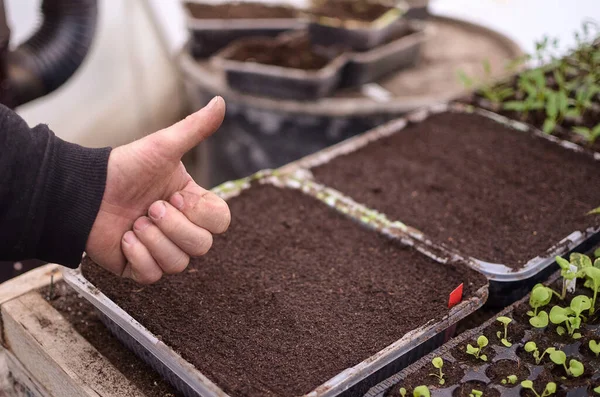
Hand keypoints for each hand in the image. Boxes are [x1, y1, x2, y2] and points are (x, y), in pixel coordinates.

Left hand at [85, 97, 229, 283]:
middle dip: (173, 226)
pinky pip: (154, 276)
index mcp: (192, 204)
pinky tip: (124, 237)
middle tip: (150, 207)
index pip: (220, 221)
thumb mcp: (163, 146)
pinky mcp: (140, 267)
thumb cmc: (124, 167)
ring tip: (134, 222)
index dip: (198, 212)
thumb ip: (195, 128)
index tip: (173, 194)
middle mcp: (181, 228)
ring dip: (154, 240)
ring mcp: (162, 249)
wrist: (84, 191)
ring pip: (180, 264)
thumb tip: (220, 101)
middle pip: (202, 246)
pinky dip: (138, 256)